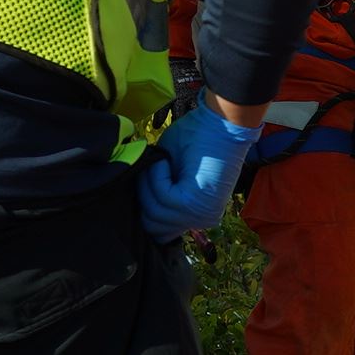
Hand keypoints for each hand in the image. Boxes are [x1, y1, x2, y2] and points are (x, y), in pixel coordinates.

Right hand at [133, 97, 259, 240]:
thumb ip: (155, 192)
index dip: (143, 206)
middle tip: (152, 168)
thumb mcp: (167, 170)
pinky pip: (162, 197)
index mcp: (195, 215)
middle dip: (144, 194)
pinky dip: (157, 175)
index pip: (158, 231)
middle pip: (151, 225)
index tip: (143, 181)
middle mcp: (201, 220)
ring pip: (153, 212)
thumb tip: (133, 203)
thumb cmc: (196, 140)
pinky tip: (166, 161)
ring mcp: (201, 215)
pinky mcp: (196, 204)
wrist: (221, 124)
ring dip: (149, 182)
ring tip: (162, 162)